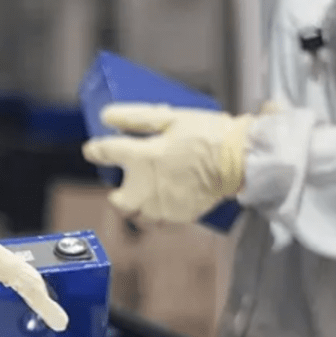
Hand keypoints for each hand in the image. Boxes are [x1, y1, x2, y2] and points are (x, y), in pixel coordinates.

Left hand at [82, 103, 253, 222]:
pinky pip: (158, 220)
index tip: (94, 149)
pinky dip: (157, 211)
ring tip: (150, 189)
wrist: (241, 160)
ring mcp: (161, 206)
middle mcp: (145, 187)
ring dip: (136, 203)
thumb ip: (135, 118)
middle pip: (116, 199)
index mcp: (141, 158)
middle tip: (129, 178)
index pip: (104, 153)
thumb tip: (106, 116)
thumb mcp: (170, 118)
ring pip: (136, 214)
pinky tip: (168, 196)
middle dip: (118, 190)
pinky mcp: (177, 217)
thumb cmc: (208, 135)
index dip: (95, 150)